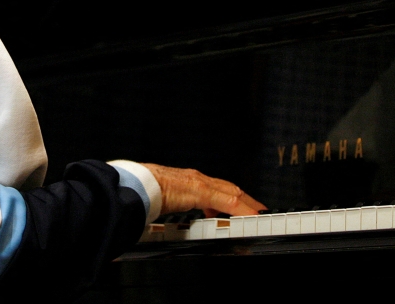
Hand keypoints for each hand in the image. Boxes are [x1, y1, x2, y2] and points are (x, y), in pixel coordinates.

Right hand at [140, 163, 265, 216]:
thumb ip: (171, 203)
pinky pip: (225, 201)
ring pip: (230, 192)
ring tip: (257, 214)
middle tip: (260, 210)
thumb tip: (170, 209)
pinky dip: (238, 208)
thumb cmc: (144, 189)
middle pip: (229, 188)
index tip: (243, 206)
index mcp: (188, 181)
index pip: (217, 188)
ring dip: (246, 204)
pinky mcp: (198, 190)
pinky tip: (246, 216)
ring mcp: (198, 183)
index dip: (233, 196)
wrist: (134, 183)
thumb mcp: (163, 198)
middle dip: (246, 199)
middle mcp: (196, 178)